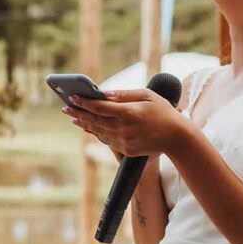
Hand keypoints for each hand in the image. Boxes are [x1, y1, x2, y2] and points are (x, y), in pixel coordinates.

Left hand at [63, 89, 193, 158]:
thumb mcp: (147, 96)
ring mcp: (125, 141)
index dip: (84, 102)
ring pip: (98, 131)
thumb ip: (124, 94)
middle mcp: (125, 128)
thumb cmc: (162, 112)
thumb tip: (103, 93)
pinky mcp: (126, 150)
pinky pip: (107, 140)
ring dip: (84, 124)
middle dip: (78, 113)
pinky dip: (97, 132)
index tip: (72, 97)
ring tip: (74, 117)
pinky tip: (89, 126)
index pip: (100, 107)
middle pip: (95, 120)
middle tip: (66, 108)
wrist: (177, 138)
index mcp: (130, 113)